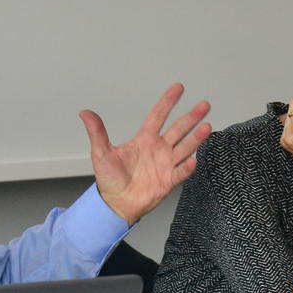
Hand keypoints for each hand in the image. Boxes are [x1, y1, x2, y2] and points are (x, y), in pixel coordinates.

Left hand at [80, 83, 209, 224]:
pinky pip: (181, 172)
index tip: (178, 88)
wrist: (116, 203)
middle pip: (178, 129)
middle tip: (204, 105)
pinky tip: (195, 159)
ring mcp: (165, 164)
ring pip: (185, 147)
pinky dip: (188, 167)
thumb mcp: (101, 153)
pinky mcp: (169, 180)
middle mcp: (158, 150)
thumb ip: (97, 132)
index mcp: (143, 140)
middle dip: (191, 117)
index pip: (158, 116)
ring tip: (207, 126)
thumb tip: (85, 113)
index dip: (168, 102)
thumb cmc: (109, 180)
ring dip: (196, 138)